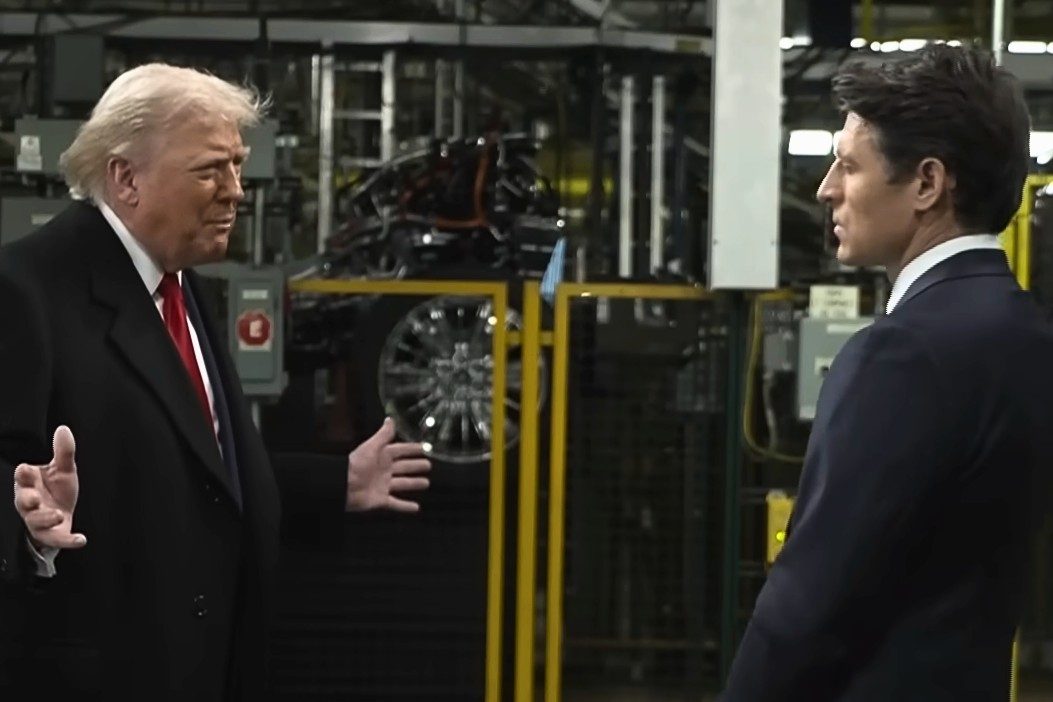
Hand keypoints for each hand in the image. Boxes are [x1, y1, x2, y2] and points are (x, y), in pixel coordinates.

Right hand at [13, 426, 86, 549]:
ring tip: (57, 515)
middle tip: (34, 498)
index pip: (22, 476)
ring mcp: (37, 519)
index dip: (24, 474)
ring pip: (35, 521)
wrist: (62, 513)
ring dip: (45, 518)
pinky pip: (56, 540)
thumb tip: (63, 429)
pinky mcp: (49, 535)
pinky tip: (81, 540)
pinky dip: (68, 541)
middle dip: (26, 499)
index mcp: (30, 482)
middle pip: (22, 501)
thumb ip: (63, 452)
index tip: (26, 470)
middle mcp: (29, 502)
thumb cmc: (56, 489)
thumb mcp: (63, 469)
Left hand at [346, 418, 430, 512]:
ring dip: (414, 483)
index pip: (401, 450)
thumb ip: (383, 435)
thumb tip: (391, 419)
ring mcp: (384, 485)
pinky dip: (405, 506)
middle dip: (416, 466)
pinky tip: (416, 508)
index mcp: (383, 456)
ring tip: (426, 483)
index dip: (412, 449)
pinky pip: (396, 503)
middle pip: (404, 467)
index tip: (424, 448)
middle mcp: (385, 470)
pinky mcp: (381, 499)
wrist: (343, 485)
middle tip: (428, 465)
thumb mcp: (371, 447)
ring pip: (403, 484)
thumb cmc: (357, 464)